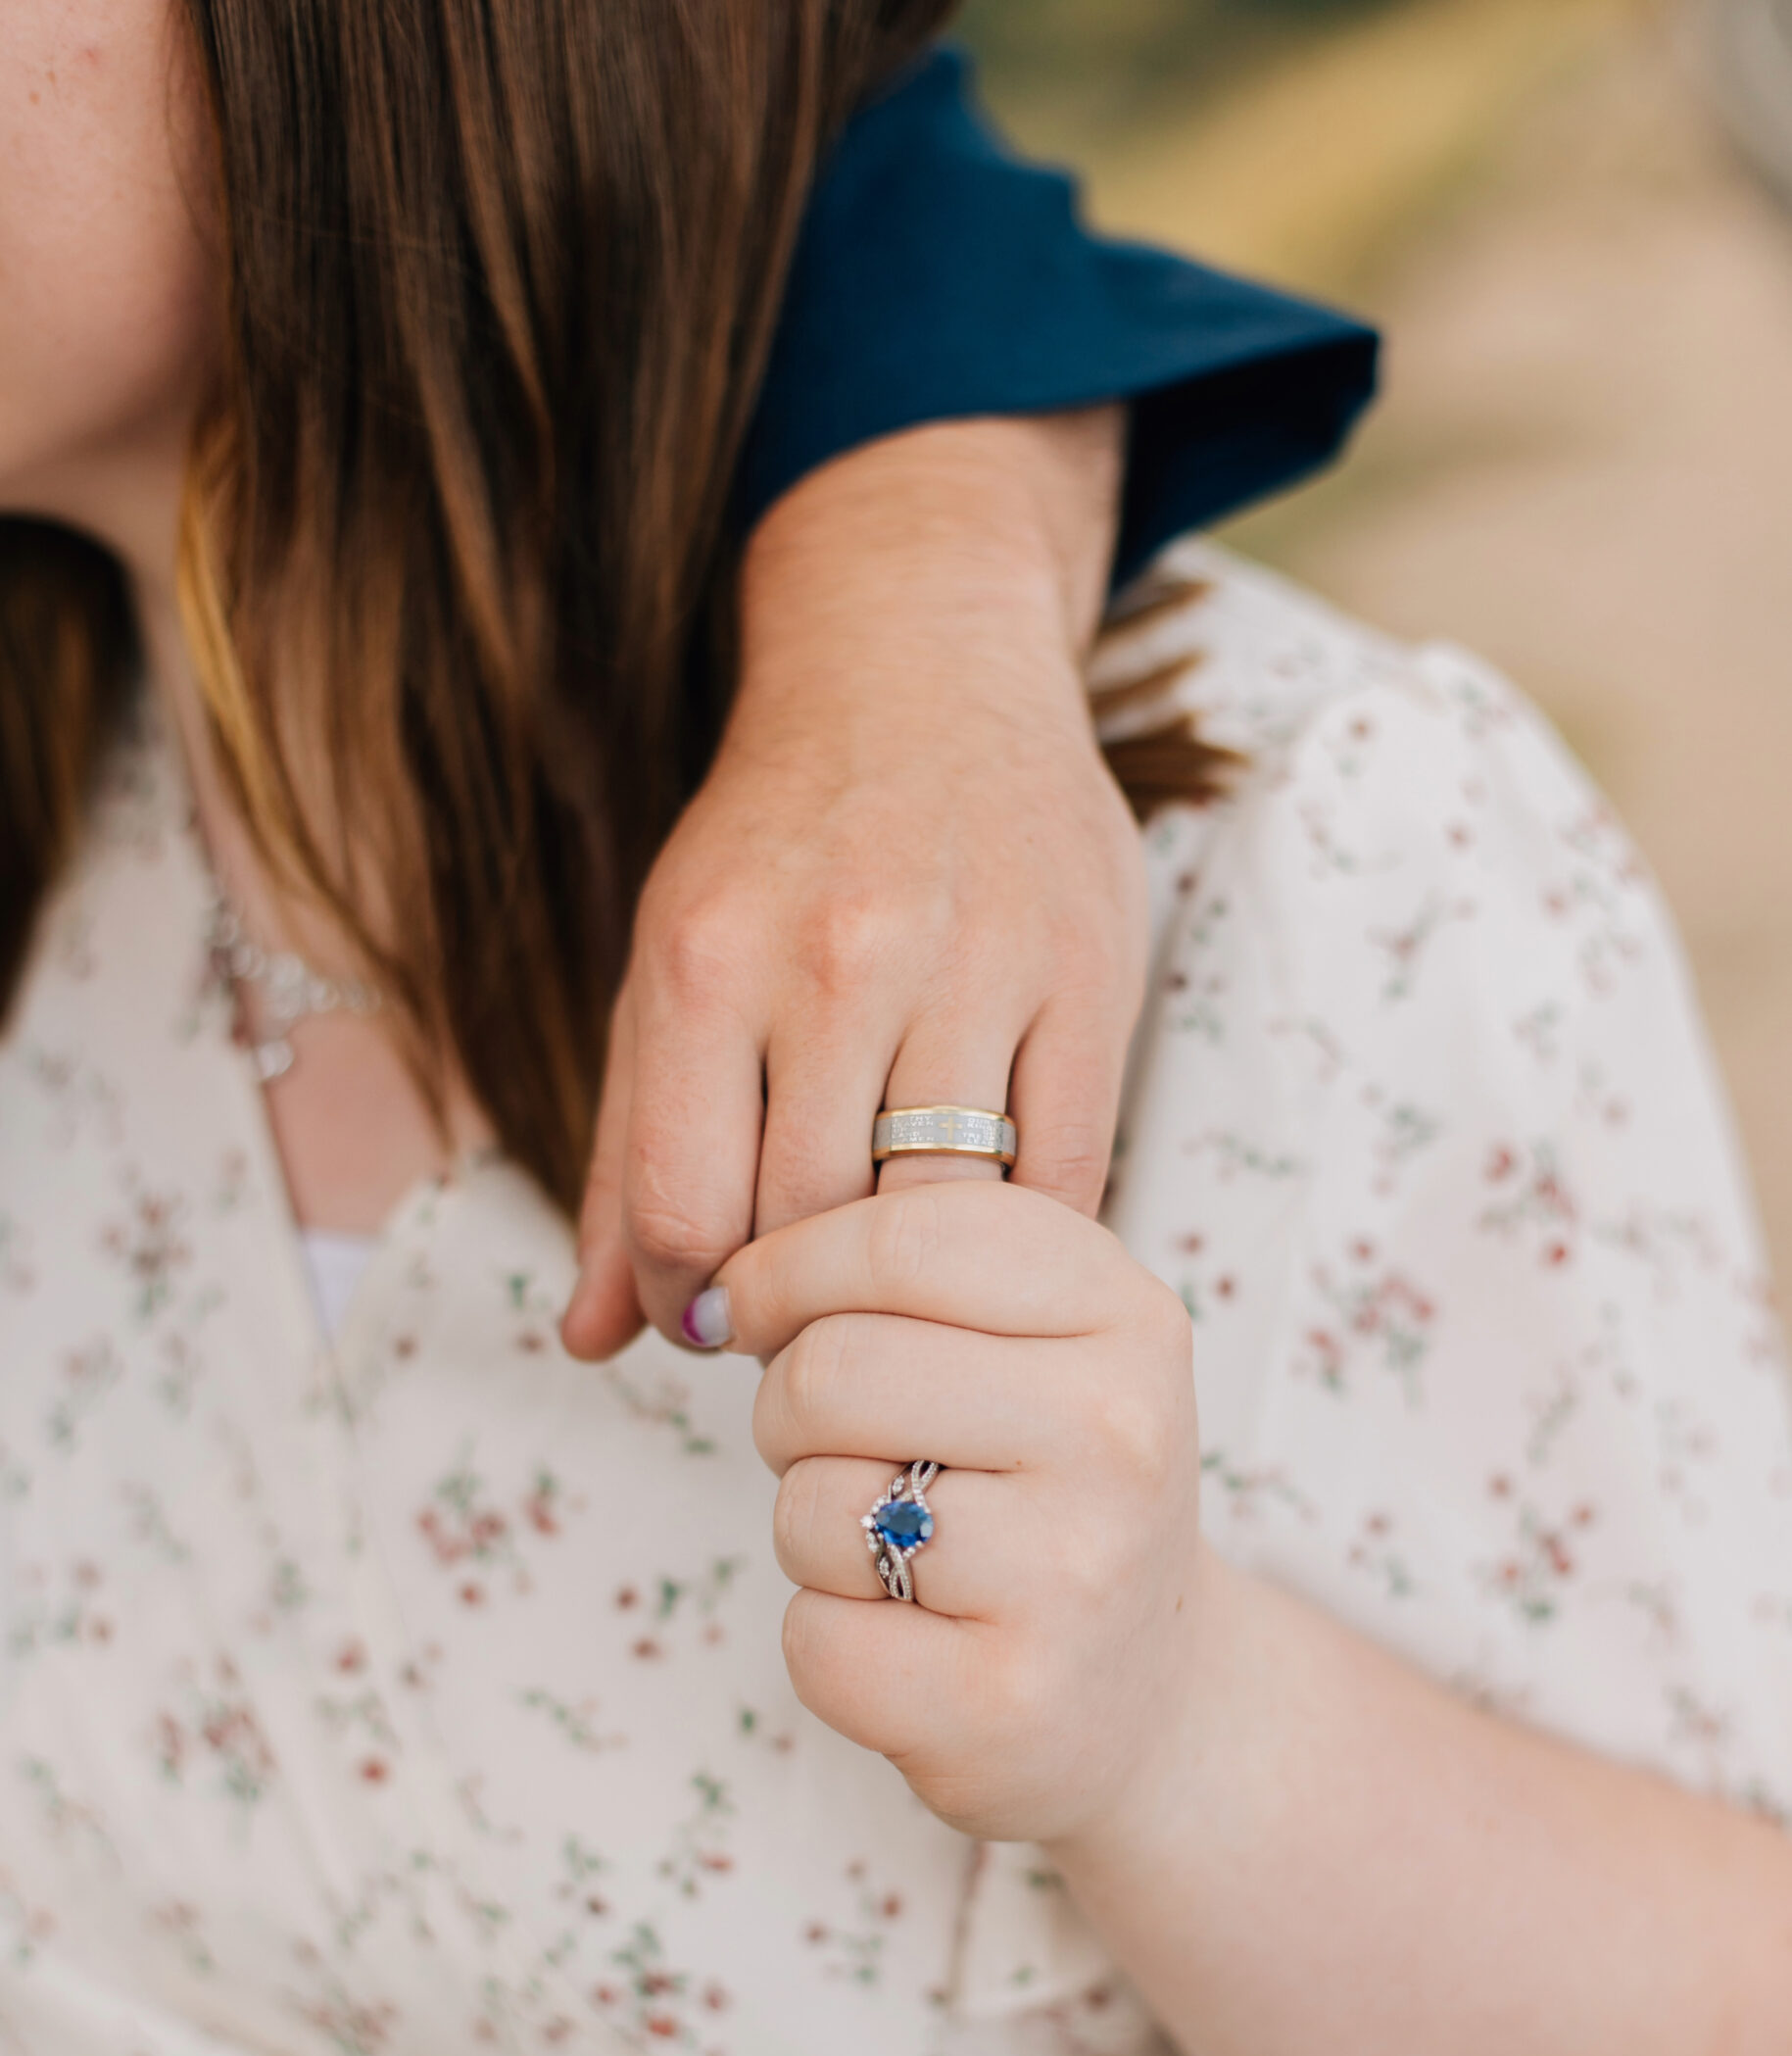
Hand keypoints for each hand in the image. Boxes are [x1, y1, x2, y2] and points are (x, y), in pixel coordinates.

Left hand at [559, 413, 1145, 1359]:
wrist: (919, 662)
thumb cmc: (774, 848)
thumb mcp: (666, 974)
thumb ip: (627, 1160)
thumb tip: (589, 1340)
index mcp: (706, 963)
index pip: (685, 1214)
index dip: (694, 1303)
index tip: (716, 1313)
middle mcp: (836, 959)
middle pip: (811, 1227)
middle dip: (801, 1296)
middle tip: (810, 1299)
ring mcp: (975, 963)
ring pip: (937, 1212)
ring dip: (908, 1275)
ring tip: (888, 1265)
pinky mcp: (1089, 975)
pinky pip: (1061, 1174)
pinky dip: (1016, 1237)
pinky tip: (981, 1228)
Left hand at [710, 1180, 1204, 1845]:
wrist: (1143, 1698)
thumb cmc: (1048, 1496)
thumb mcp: (1037, 1347)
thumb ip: (911, 1277)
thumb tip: (724, 1292)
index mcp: (1128, 1317)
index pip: (902, 1240)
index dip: (785, 1267)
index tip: (753, 1307)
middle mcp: (1119, 1435)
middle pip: (833, 1370)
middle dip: (785, 1411)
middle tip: (834, 1449)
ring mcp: (1072, 1575)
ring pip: (814, 1506)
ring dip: (810, 1531)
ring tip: (898, 1553)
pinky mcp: (1004, 1703)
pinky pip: (813, 1636)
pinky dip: (827, 1642)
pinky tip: (914, 1644)